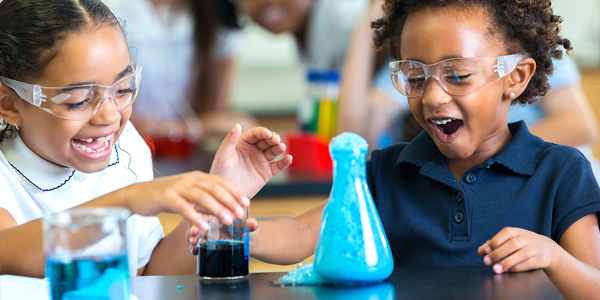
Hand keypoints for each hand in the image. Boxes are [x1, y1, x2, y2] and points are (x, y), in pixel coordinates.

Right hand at [122, 171, 248, 230]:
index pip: (221, 182)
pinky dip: (194, 216)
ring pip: (201, 196)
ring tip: (228, 220)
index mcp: (197, 177)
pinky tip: (203, 226)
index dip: (235, 192)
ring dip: (217, 208)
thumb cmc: (166, 196)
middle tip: (242, 213)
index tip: (247, 203)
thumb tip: (224, 209)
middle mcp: (190, 179)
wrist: (137, 194)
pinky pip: (183, 206)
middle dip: (230, 200)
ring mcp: (178, 187)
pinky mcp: (165, 196)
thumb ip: (205, 200)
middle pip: (214, 188)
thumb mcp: (189, 195)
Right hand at [187, 217, 258, 254]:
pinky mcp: (207, 244)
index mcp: (218, 213)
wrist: (249, 240)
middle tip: (194, 234)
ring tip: (193, 244)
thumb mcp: (248, 225)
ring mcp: (206, 233)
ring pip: (194, 234)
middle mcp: (209, 222)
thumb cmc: (247, 228)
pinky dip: (194, 248)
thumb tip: (253, 223)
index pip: (206, 211)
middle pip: (196, 222)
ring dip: (191, 238)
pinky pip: (197, 245)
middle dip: (193, 228)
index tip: (200, 221)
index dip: (201, 215)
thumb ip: (250, 224)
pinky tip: (194, 252)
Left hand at [210, 124, 292, 196]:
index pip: (255, 134)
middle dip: (273, 138)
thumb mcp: (223, 156)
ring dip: (279, 148)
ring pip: (274, 151)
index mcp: (243, 143)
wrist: (225, 195)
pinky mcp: (266, 173)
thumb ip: (229, 141)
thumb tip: (237, 125)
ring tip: (281, 148)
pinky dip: (284, 162)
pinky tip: (289, 158)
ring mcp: (261, 161)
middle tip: (276, 140)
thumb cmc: (220, 173)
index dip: (263, 132)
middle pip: (267, 141)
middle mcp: (253, 150)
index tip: (267, 134)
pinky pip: (278, 166)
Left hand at [478, 227, 558, 273]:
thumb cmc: (523, 244)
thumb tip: (480, 251)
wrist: (547, 249)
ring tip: (495, 269)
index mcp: (517, 232)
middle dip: (498, 253)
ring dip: (507, 262)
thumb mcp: (510, 240)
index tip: (485, 251)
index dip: (495, 241)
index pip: (506, 233)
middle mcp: (526, 239)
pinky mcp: (539, 259)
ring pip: (521, 254)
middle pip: (512, 244)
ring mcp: (534, 249)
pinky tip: (508, 271)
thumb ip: (494, 244)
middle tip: (486, 261)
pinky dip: (517, 268)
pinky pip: (528, 264)